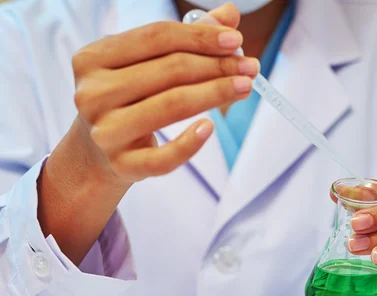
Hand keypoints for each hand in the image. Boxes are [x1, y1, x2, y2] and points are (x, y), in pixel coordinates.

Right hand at [69, 3, 257, 184]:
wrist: (94, 153)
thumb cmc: (126, 99)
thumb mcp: (145, 65)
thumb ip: (185, 39)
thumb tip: (229, 15)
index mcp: (93, 58)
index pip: (157, 38)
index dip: (200, 37)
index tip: (236, 40)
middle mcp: (93, 94)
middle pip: (169, 71)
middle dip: (217, 66)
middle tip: (250, 67)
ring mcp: (105, 132)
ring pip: (170, 107)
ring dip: (215, 94)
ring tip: (245, 87)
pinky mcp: (121, 165)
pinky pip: (163, 158)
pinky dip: (190, 143)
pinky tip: (210, 128)